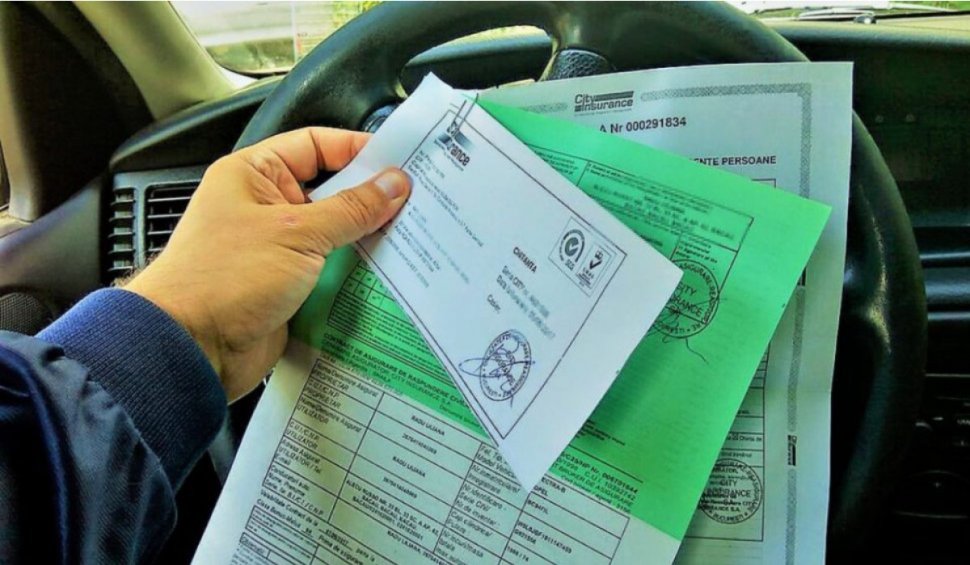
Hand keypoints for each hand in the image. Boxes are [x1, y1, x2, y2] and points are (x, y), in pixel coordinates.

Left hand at [125, 127, 410, 400]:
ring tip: (408, 241)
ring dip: (366, 241)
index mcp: (255, 175)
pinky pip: (331, 272)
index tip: (399, 164)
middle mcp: (265, 207)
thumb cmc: (222, 280)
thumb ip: (351, 209)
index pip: (316, 144)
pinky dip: (356, 275)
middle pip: (331, 191)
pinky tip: (386, 277)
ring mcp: (277, 249)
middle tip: (413, 206)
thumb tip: (392, 185)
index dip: (358, 150)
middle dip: (370, 200)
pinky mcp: (288, 287)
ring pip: (335, 235)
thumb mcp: (296, 233)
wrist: (192, 348)